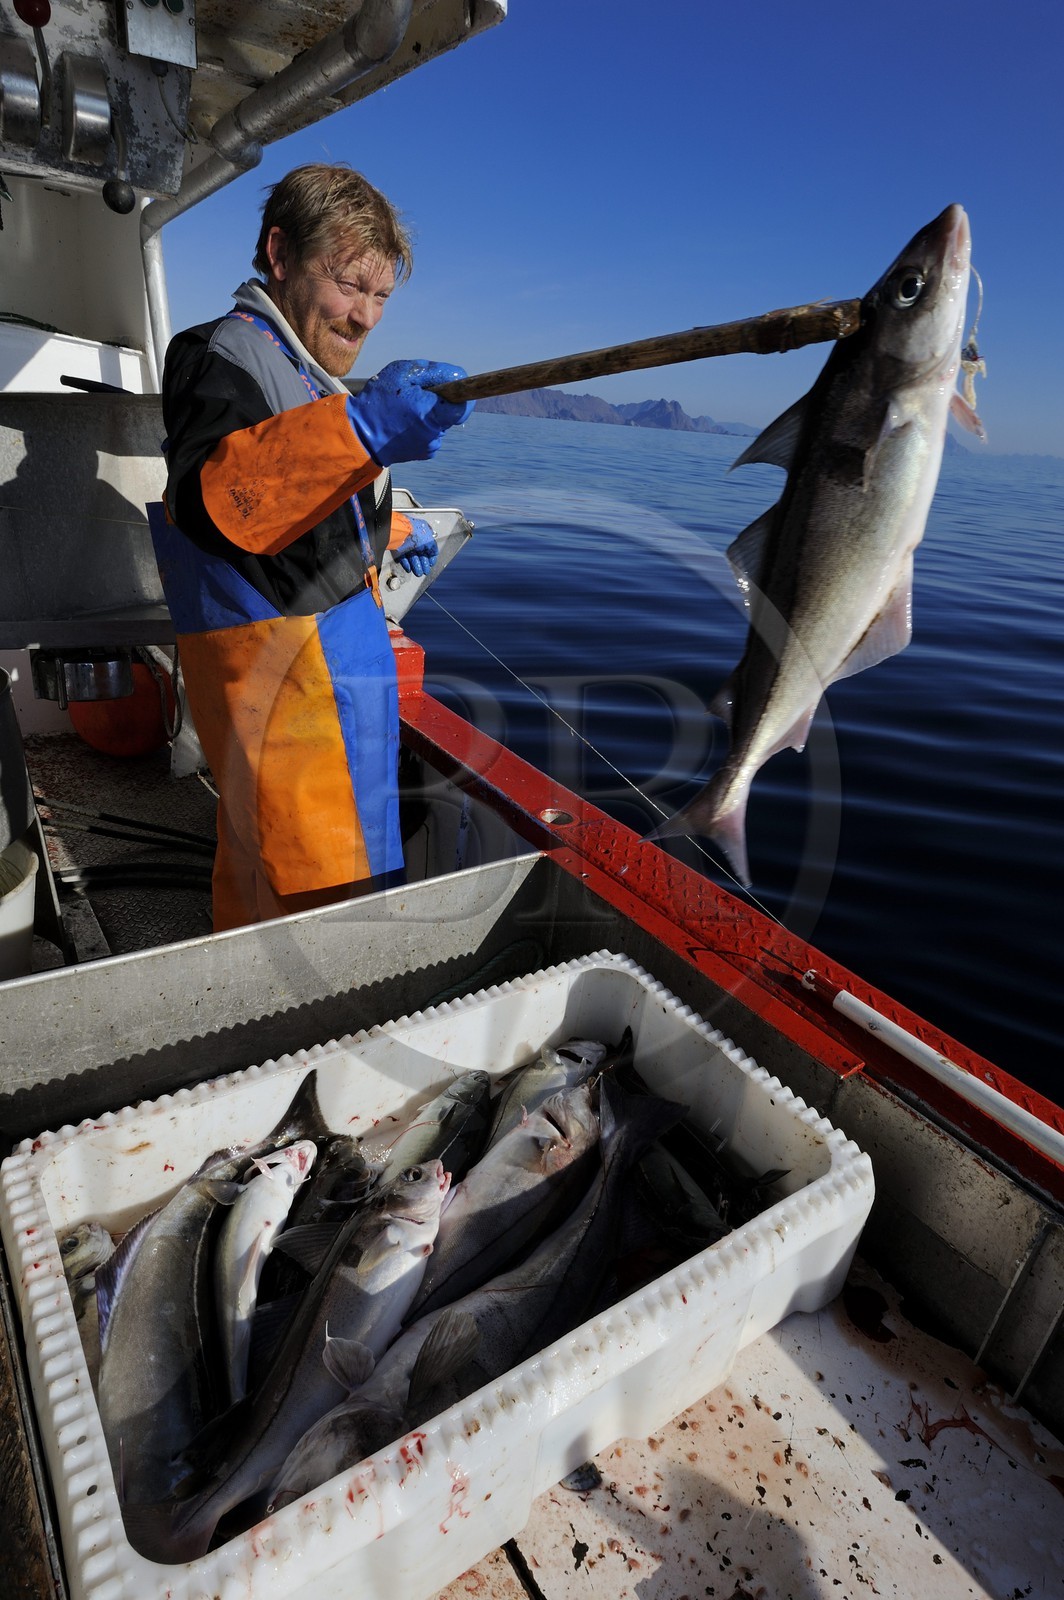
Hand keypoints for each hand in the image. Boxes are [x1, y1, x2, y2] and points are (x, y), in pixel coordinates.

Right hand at [346, 360, 473, 466]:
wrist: (359, 436)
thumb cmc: (378, 402)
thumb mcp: (401, 373)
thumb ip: (433, 371)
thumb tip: (458, 375)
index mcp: (430, 412)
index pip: (464, 406)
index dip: (464, 395)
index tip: (457, 387)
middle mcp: (434, 432)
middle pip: (450, 412)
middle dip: (439, 401)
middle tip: (417, 395)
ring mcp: (430, 445)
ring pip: (440, 422)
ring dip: (430, 414)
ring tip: (406, 410)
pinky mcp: (425, 453)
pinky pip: (432, 434)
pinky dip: (423, 426)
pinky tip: (405, 422)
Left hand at [393, 517, 438, 576]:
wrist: (401, 534)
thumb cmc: (416, 534)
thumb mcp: (430, 541)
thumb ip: (433, 548)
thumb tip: (434, 553)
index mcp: (424, 535)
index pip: (429, 548)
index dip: (431, 557)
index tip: (431, 564)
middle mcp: (416, 539)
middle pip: (420, 554)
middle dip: (423, 564)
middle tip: (425, 572)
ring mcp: (407, 544)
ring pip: (412, 557)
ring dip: (416, 566)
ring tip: (418, 573)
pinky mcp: (399, 549)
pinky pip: (403, 558)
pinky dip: (406, 564)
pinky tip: (409, 569)